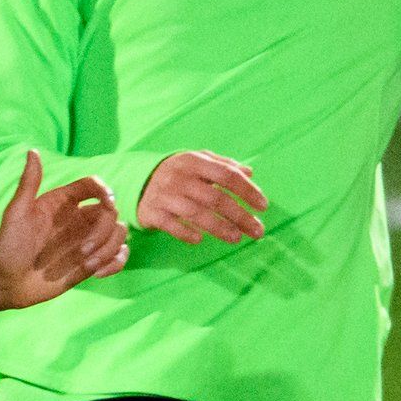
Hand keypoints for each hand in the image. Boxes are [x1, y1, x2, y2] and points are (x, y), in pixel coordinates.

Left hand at [0, 151, 130, 309]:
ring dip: (108, 249)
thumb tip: (32, 151)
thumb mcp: (16, 213)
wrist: (7, 282)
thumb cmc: (8, 246)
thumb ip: (28, 183)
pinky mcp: (91, 261)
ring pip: (119, 233)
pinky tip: (96, 273)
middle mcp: (78, 218)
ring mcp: (86, 240)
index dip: (105, 191)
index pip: (93, 186)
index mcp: (63, 202)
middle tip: (82, 250)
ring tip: (86, 265)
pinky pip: (119, 256)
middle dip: (103, 231)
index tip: (106, 203)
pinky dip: (115, 263)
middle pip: (111, 212)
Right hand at [133, 151, 265, 246]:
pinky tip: (200, 240)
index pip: (226, 175)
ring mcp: (164, 195)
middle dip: (239, 216)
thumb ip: (223, 164)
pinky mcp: (152, 212)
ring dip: (219, 228)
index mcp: (193, 161)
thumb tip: (250, 172)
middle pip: (215, 198)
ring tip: (237, 239)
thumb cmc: (177, 172)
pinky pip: (171, 225)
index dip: (247, 190)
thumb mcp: (197, 161)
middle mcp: (179, 177)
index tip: (263, 206)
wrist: (137, 181)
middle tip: (257, 231)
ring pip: (196, 214)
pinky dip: (186, 233)